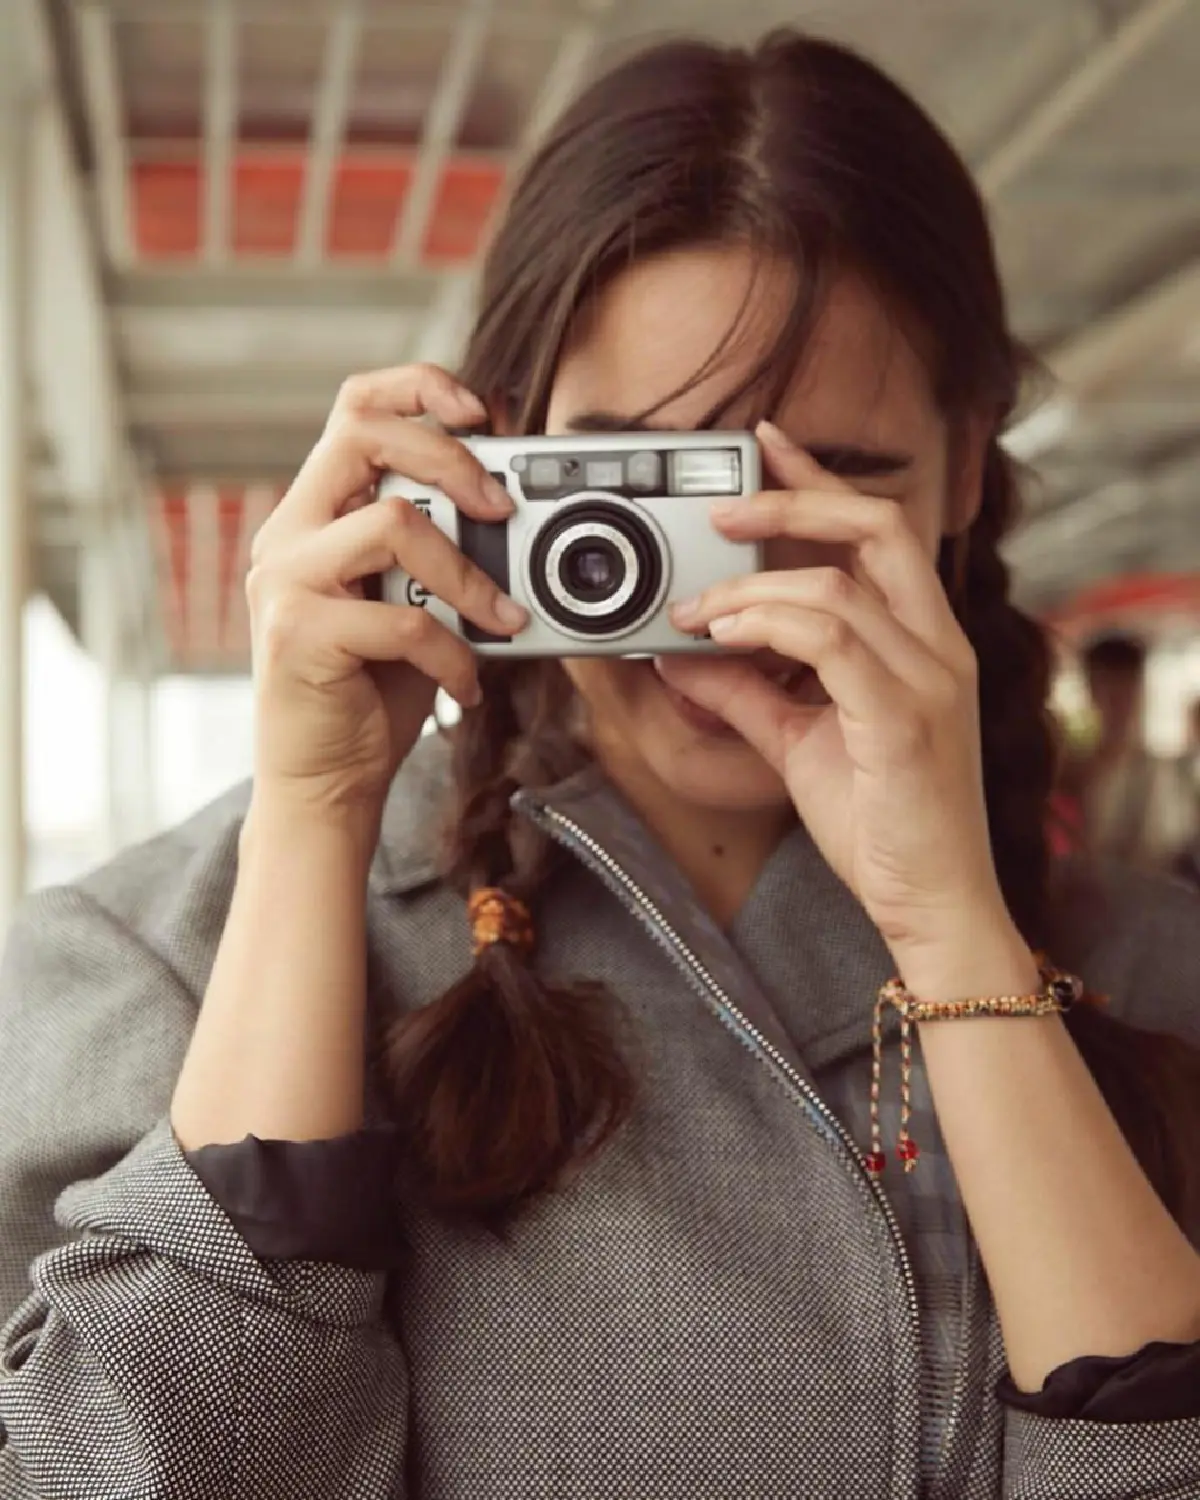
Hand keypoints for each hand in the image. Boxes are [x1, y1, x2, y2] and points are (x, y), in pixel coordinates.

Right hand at [245, 363, 527, 820]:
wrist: (324, 782)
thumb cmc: (372, 691)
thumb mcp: (411, 603)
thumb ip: (437, 551)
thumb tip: (512, 506)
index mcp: (315, 514)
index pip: (354, 409)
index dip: (416, 388)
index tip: (479, 410)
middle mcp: (289, 535)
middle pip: (365, 438)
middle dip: (450, 459)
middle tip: (503, 507)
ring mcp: (285, 581)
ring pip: (391, 525)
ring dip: (467, 574)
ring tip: (503, 619)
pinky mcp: (297, 634)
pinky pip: (403, 620)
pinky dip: (453, 654)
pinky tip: (466, 686)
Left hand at [661, 422, 1006, 955]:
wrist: (931, 904)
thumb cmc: (881, 824)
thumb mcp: (798, 742)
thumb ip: (746, 693)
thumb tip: (683, 657)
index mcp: (924, 642)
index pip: (882, 532)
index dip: (823, 480)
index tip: (767, 445)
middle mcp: (939, 647)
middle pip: (879, 528)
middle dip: (793, 503)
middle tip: (721, 507)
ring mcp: (930, 680)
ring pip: (841, 587)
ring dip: (752, 587)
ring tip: (695, 608)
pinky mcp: (905, 719)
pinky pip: (833, 642)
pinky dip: (767, 626)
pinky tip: (721, 636)